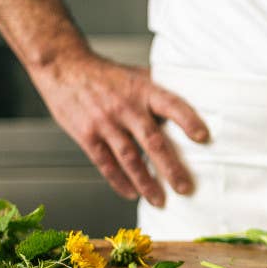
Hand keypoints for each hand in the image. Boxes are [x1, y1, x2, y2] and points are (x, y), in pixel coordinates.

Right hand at [30, 52, 209, 206]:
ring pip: (129, 158)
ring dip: (146, 182)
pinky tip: (132, 193)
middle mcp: (125, 107)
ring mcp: (105, 122)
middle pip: (152, 140)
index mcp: (142, 90)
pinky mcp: (86, 135)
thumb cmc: (104, 74)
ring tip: (159, 200)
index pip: (171, 104)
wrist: (63, 67)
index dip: (188, 120)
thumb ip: (157, 91)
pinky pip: (105, 164)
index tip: (203, 137)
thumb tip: (190, 100)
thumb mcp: (134, 74)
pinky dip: (120, 181)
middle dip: (170, 167)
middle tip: (184, 187)